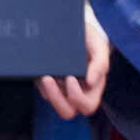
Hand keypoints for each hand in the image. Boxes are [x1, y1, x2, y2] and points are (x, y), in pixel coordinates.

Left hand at [40, 6, 113, 120]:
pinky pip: (42, 90)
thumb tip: (91, 81)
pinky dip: (39, 83)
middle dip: (57, 99)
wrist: (72, 26)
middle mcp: (76, 92)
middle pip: (67, 112)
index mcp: (93, 88)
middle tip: (49, 79)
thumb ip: (100, 62)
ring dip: (47, 91)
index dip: (77, 98)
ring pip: (52, 102)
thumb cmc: (89, 38)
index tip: (70, 78)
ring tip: (44, 75)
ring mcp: (60, 88)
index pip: (87, 106)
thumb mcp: (99, 45)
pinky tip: (39, 70)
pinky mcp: (47, 82)